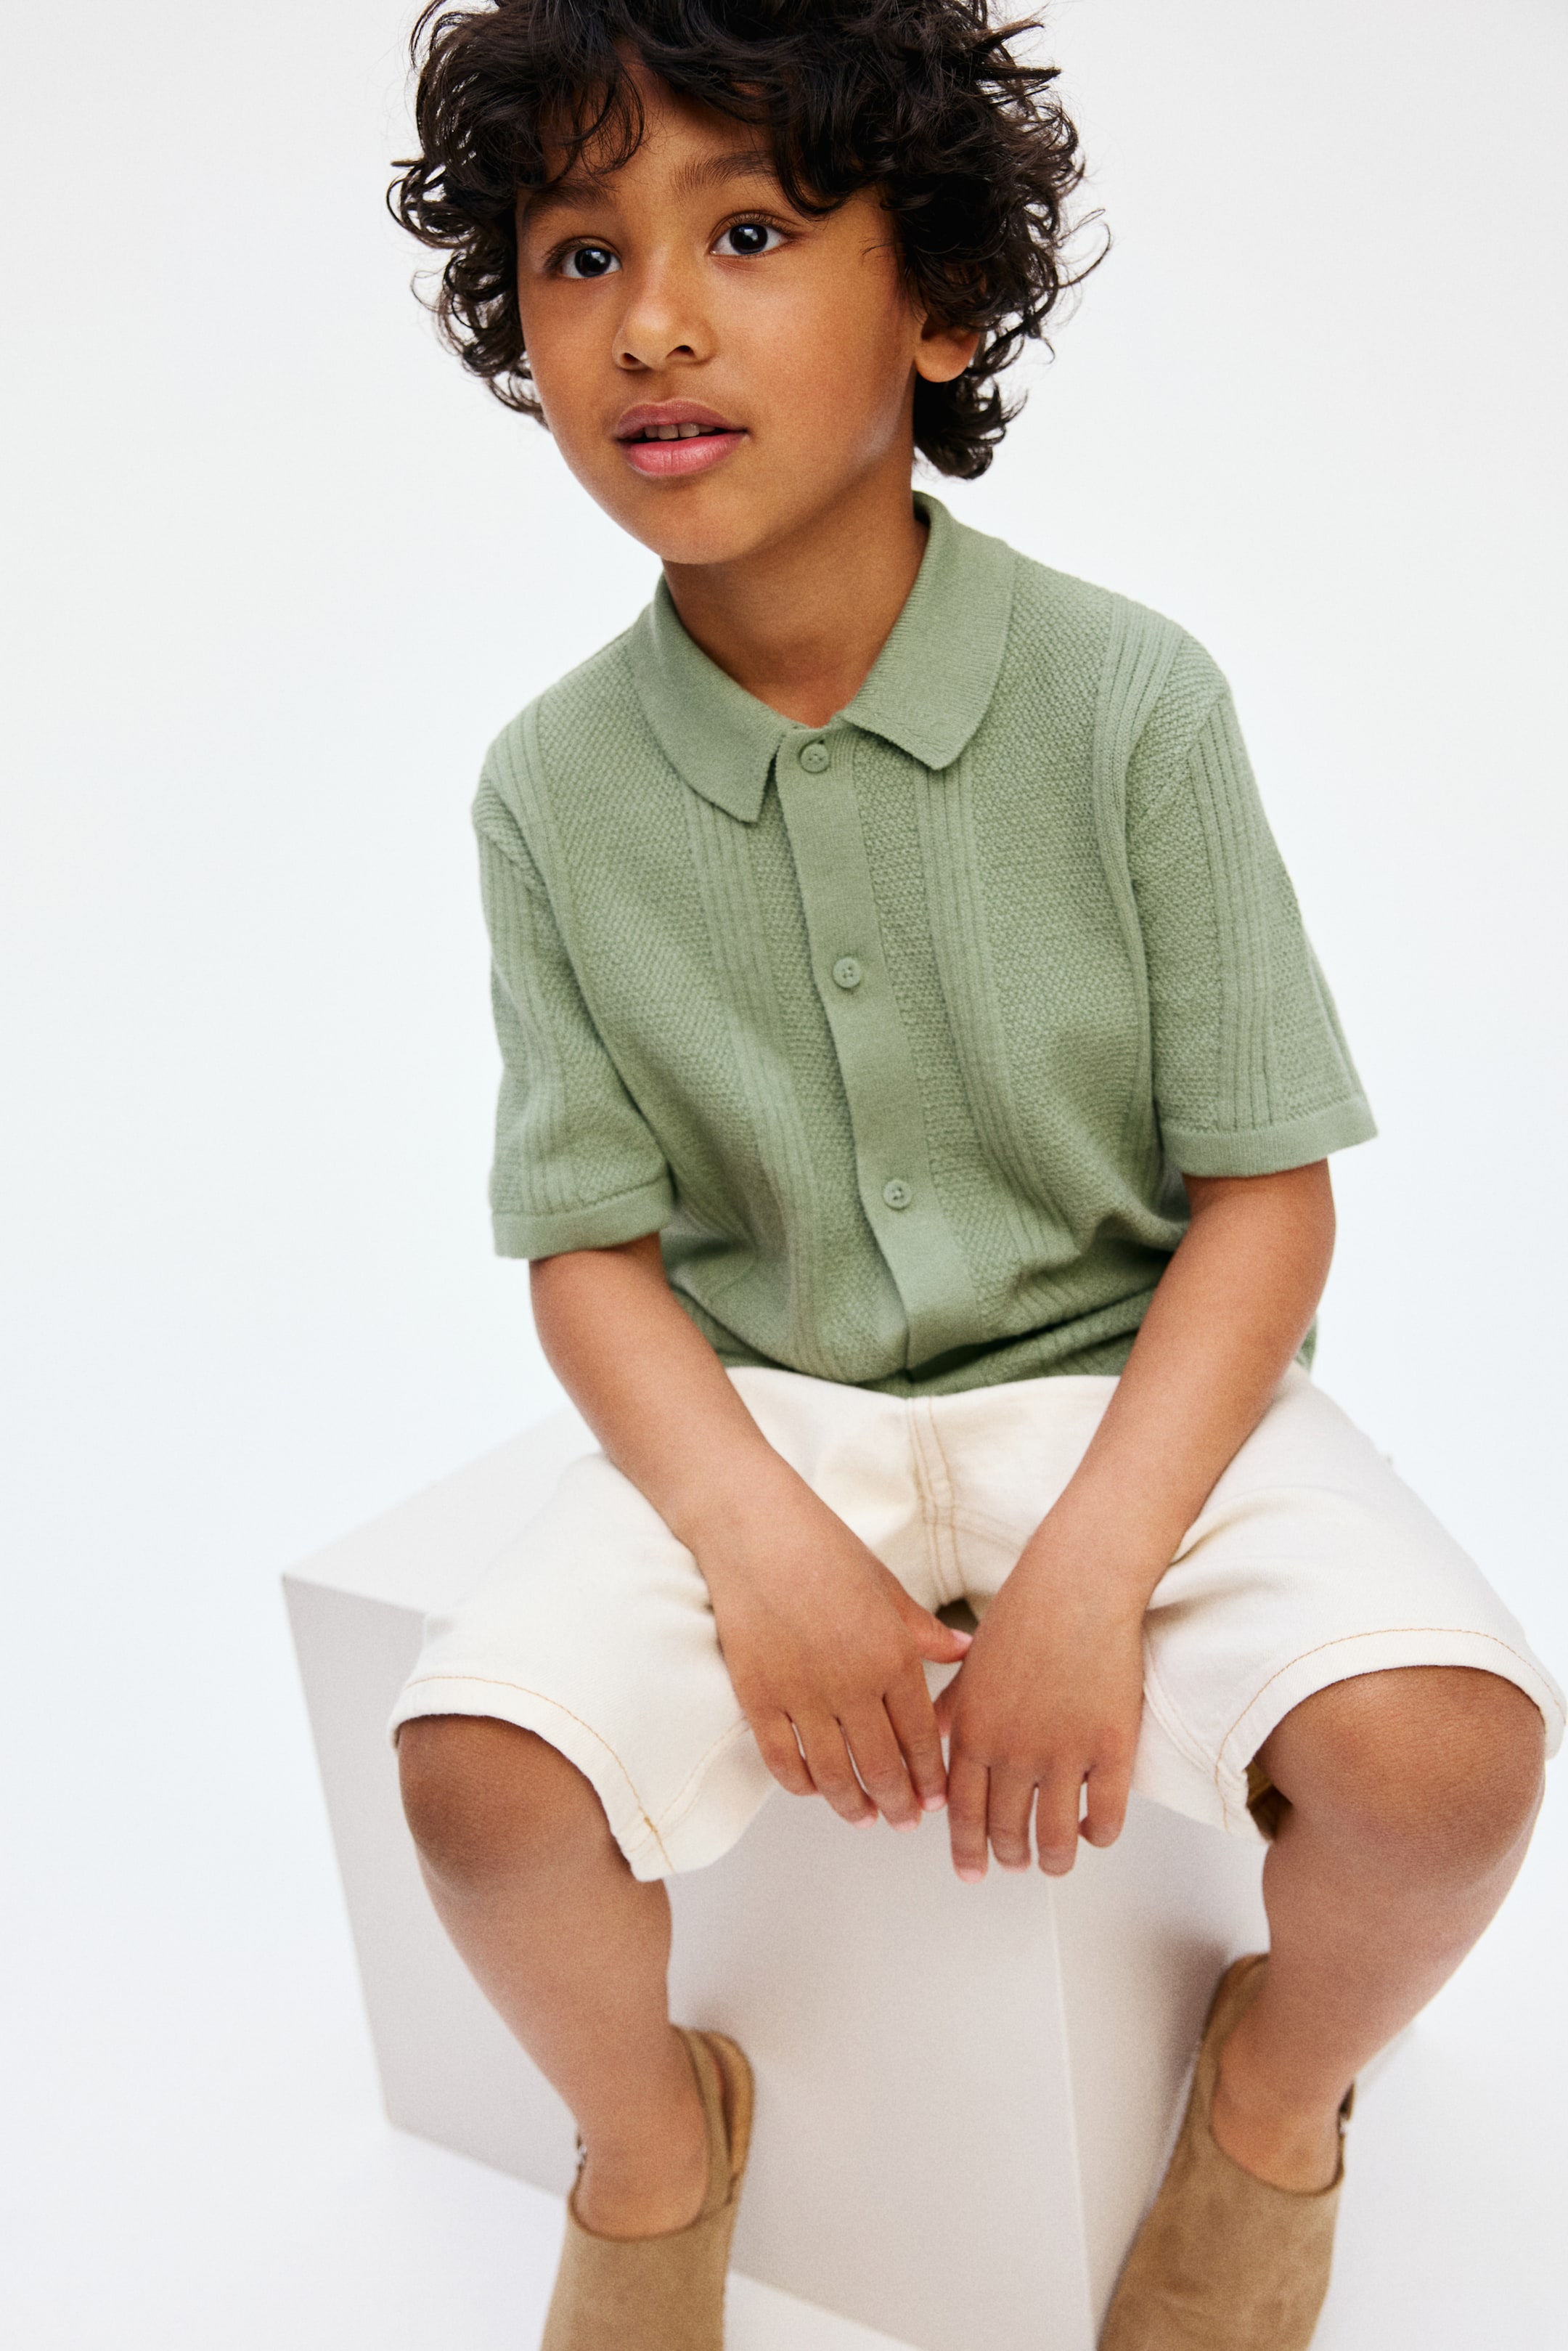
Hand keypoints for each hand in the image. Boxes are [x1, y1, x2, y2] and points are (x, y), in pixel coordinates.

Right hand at [697, 1478, 970, 1831]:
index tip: (934, 1801)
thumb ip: (922, 1631)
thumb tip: (962, 1650)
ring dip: (852, 1805)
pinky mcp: (758, 1697)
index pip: (921, 1737)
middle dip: (898, 1804)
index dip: (929, 1777)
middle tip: (904, 1822)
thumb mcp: (886, 1587)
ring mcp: (802, 1694)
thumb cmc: (824, 1548)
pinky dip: (801, 1784)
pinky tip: (813, 1791)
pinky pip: (783, 1761)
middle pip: (882, 1767)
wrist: (753, 1528)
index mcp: (893, 1654)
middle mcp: (853, 1683)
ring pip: (834, 1774)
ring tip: (863, 1818)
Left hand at [936, 1544, 1145, 1879]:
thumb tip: (936, 1746)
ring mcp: (1064, 1752)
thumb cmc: (1024, 1615)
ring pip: (1056, 1838)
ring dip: (1053, 1860)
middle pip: (1007, 1832)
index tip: (971, 1871)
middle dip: (1009, 1858)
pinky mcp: (1112, 1748)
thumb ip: (951, 1711)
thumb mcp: (970, 1666)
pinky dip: (1099, 1835)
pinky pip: (1106, 1816)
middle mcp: (1014, 1751)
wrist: (1078, 1585)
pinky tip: (1094, 1831)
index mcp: (974, 1732)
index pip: (963, 1813)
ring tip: (1054, 1862)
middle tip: (1014, 1865)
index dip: (967, 1850)